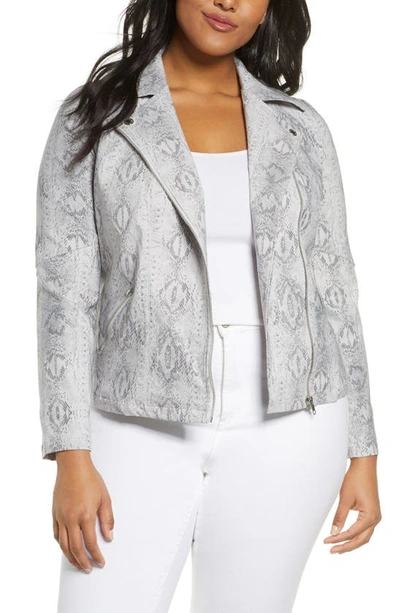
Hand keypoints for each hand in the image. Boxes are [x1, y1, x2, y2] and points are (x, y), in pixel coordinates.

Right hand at [52, 450, 114, 572]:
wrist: (73, 466)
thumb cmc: (90, 479)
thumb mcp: (105, 498)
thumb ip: (107, 519)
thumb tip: (109, 536)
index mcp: (85, 515)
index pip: (90, 543)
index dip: (96, 555)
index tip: (101, 562)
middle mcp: (71, 519)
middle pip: (75, 549)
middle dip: (83, 562)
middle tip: (89, 568)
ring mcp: (61, 517)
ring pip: (63, 545)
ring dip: (71, 558)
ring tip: (78, 564)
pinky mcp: (54, 514)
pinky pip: (56, 535)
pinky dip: (61, 545)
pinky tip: (67, 548)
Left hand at [323, 455, 381, 553]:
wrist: (364, 466)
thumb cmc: (355, 479)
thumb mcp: (345, 498)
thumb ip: (339, 517)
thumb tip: (333, 532)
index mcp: (370, 516)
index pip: (352, 533)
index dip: (338, 539)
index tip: (326, 542)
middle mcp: (376, 518)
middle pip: (361, 540)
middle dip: (346, 546)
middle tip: (332, 551)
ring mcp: (375, 516)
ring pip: (364, 536)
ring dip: (352, 543)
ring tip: (338, 548)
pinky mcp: (372, 512)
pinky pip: (365, 529)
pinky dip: (356, 535)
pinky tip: (346, 537)